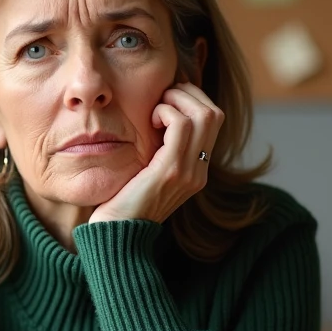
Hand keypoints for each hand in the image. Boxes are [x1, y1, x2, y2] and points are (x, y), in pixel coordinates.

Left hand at [89, 82, 223, 224]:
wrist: (117, 236)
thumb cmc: (122, 204)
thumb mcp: (147, 174)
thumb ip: (157, 153)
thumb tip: (153, 121)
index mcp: (196, 171)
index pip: (213, 122)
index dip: (193, 100)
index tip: (167, 97)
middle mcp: (199, 171)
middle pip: (214, 114)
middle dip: (189, 93)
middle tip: (163, 96)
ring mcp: (189, 171)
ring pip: (204, 114)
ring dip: (178, 99)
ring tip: (157, 107)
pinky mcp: (171, 171)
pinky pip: (182, 125)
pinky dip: (167, 112)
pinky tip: (151, 120)